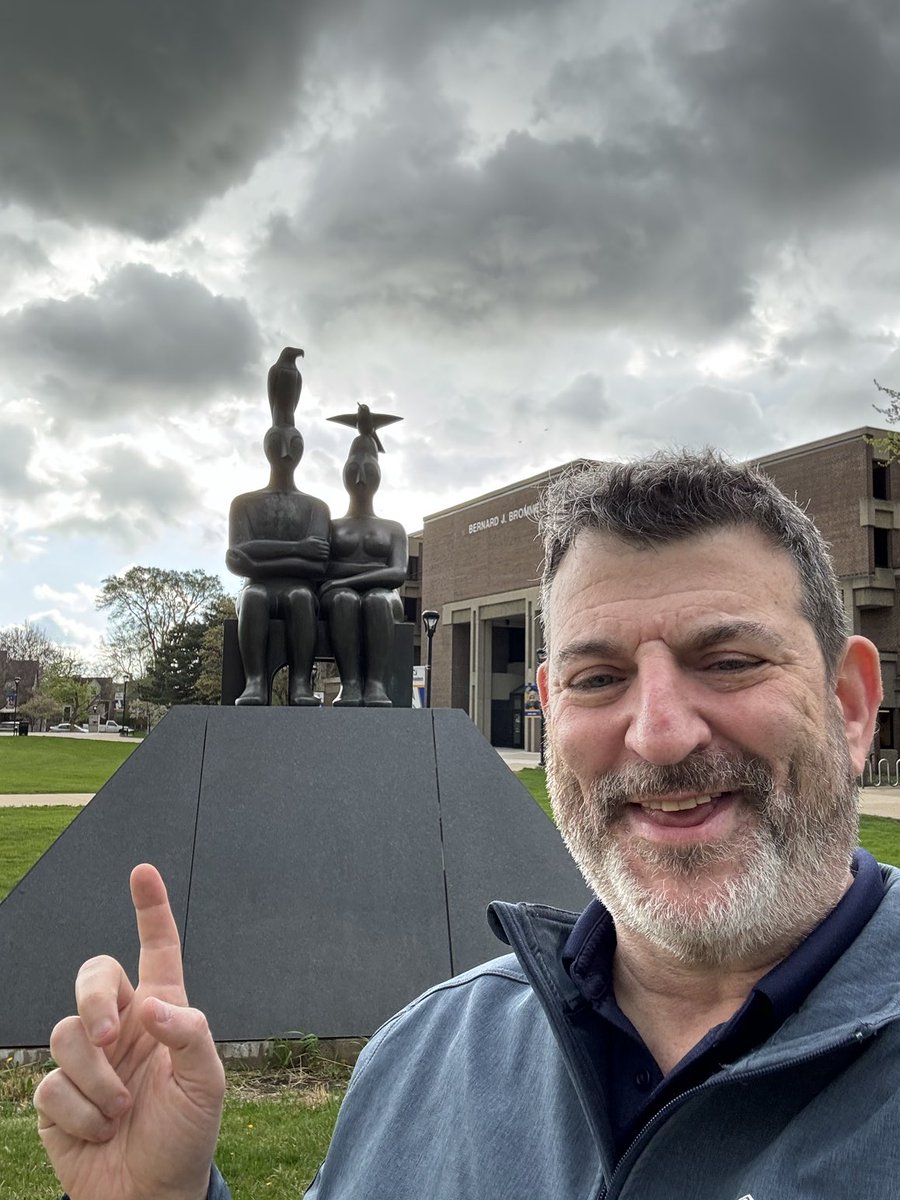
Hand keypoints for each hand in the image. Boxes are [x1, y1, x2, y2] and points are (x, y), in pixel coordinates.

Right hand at [34, 864, 225, 1199]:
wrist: (149, 1196)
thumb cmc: (186, 1134)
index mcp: (163, 1011)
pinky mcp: (57, 1096)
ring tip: (120, 1112)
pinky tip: (99, 1133)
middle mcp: (123, 1025)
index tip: (142, 872)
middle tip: (112, 1035)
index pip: (157, 949)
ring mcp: (87, 1059)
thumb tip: (154, 1006)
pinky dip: (81, 1116)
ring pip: (68, 1033)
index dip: (149, 909)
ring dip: (98, 1079)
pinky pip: (53, 1086)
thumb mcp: (207, 1084)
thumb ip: (191, 1035)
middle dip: (96, 997)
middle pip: (93, 974)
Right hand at [299, 535, 329, 560]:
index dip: (327, 546)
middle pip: (328, 549)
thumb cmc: (304, 543)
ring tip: (324, 556)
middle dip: (327, 551)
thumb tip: (325, 540)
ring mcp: (317, 551)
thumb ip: (319, 538)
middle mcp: (318, 546)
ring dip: (326, 554)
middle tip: (325, 553)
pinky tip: (322, 558)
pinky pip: (324, 557)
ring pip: (327, 553)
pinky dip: (325, 558)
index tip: (325, 548)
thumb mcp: (311, 538)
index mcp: (318, 542)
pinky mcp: (316, 556)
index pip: (327, 544)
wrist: (297, 549)